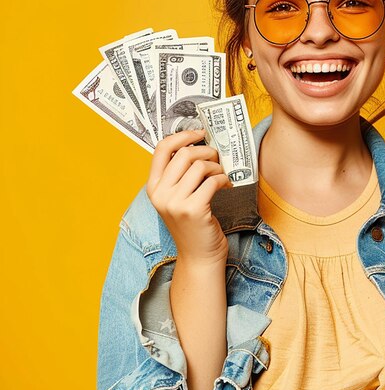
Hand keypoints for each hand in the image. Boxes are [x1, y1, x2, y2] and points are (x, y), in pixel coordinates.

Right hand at [146, 129, 231, 264]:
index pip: (161, 148)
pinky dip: (224, 180)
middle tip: (217, 158)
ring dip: (217, 167)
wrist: (199, 256)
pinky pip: (212, 181)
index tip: (200, 133)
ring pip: (200, 166)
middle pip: (184, 153)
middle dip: (206, 151)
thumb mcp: (177, 197)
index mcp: (153, 187)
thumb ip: (179, 174)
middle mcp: (160, 194)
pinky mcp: (193, 210)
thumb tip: (198, 143)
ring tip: (221, 176)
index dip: (182, 135)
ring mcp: (175, 203)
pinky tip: (226, 187)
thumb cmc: (192, 224)